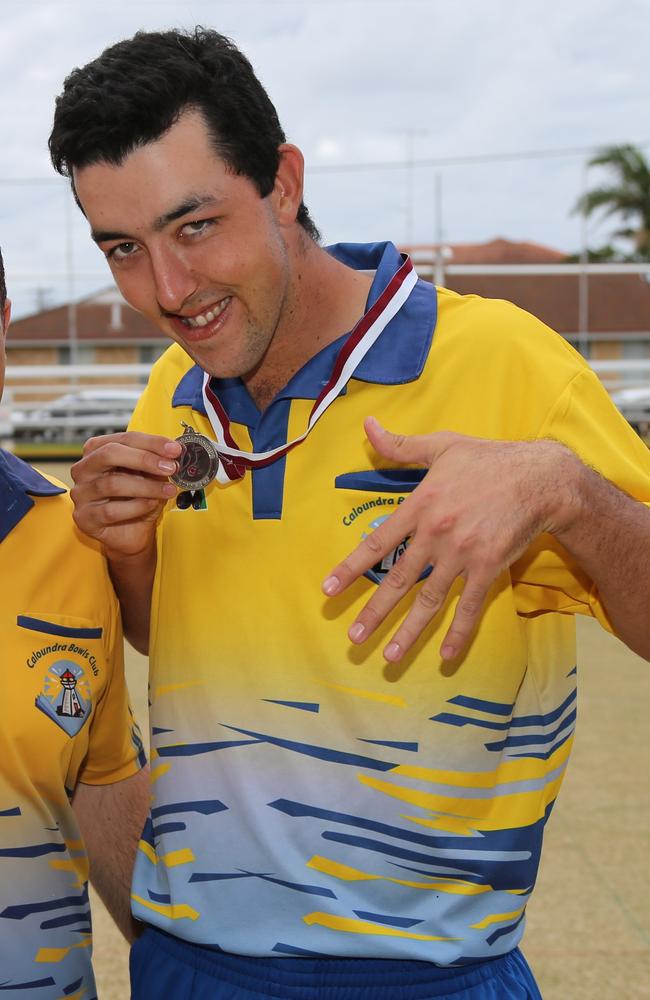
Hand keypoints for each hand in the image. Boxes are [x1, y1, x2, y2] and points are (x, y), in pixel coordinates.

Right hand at [70, 431, 181, 557]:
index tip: (175, 449)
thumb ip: (157, 462)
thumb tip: (173, 452)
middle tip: (170, 467)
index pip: (124, 439)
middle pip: (109, 454)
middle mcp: (84, 469)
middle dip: (144, 459)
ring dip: (147, 487)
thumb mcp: (150, 476)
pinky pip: (111, 510)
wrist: (132, 533)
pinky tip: (151, 504)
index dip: (151, 443)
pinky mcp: (84, 517)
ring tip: (168, 490)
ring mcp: (81, 493)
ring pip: (112, 484)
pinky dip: (136, 506)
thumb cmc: (138, 499)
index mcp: (97, 451)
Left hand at [322, 417, 576, 661]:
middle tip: (354, 638)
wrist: (539, 477)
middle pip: (399, 579)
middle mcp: (436, 534)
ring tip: (389, 657)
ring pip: (430, 599)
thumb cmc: (487, 459)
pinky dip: (459, 632)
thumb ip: (401, 446)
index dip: (351, 568)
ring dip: (409, 631)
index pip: (377, 543)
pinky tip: (445, 655)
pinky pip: (470, 606)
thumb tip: (366, 427)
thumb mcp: (441, 446)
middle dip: (375, 612)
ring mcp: (463, 553)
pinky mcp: (489, 567)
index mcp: (420, 505)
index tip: (328, 590)